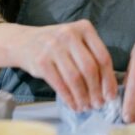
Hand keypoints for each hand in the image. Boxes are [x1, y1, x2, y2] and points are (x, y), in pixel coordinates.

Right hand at [0, 20, 117, 110]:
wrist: (24, 42)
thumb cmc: (58, 45)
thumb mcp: (76, 41)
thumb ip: (92, 56)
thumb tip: (108, 87)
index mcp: (84, 28)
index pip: (103, 56)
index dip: (109, 79)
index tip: (111, 95)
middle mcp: (69, 35)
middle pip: (89, 68)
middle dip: (96, 90)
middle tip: (99, 104)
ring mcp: (53, 47)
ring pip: (75, 78)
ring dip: (83, 97)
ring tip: (86, 107)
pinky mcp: (41, 61)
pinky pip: (60, 84)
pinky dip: (69, 98)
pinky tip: (74, 105)